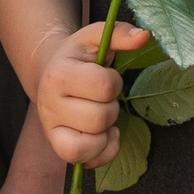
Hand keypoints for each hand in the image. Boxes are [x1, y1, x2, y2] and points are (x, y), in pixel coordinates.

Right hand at [32, 21, 148, 165]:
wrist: (49, 73)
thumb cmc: (78, 56)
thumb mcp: (95, 37)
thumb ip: (119, 33)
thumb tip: (144, 36)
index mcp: (59, 73)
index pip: (103, 86)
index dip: (114, 83)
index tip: (108, 77)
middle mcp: (49, 103)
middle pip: (98, 118)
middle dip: (111, 108)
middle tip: (104, 98)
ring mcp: (51, 128)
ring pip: (89, 144)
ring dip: (106, 131)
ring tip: (102, 116)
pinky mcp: (57, 146)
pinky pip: (84, 161)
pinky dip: (103, 152)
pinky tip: (105, 136)